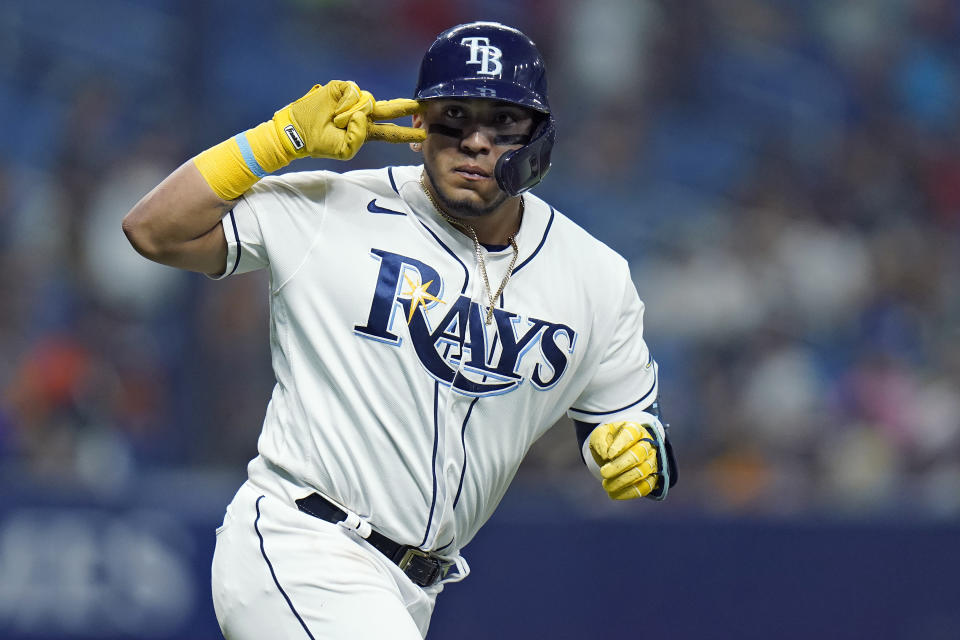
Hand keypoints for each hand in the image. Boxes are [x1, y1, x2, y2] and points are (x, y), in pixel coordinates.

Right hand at [274, 81, 423, 160]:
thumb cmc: (320, 142)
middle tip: (423, 106)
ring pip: (367, 102)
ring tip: (336, 121)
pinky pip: (354, 94)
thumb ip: (359, 138)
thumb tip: (363, 114)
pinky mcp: (343, 89)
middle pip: (390, 110)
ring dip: (353, 114)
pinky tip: (335, 111)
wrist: (298, 131)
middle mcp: (363, 115)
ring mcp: (354, 101)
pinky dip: (346, 104)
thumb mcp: (345, 150)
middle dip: (406, 108)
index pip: (390, 133)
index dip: (407, 134)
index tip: (423, 135)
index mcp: (366, 132)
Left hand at [589, 421, 660, 499]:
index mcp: (634, 429)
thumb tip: (605, 455)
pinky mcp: (652, 477)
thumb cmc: (609, 440)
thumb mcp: (600, 434)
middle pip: (637, 455)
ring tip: (606, 486)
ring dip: (623, 481)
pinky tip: (615, 494)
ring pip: (642, 472)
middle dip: (619, 466)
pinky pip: (646, 487)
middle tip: (603, 473)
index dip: (620, 445)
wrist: (617, 451)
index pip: (630, 434)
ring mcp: (652, 461)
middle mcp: (646, 444)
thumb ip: (600, 439)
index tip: (608, 455)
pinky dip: (630, 493)